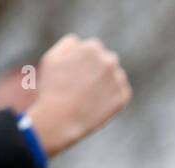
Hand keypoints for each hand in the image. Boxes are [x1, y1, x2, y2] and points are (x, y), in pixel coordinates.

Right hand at [27, 35, 130, 157]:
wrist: (60, 118)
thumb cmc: (52, 88)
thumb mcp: (52, 58)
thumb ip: (69, 45)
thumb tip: (81, 42)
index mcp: (92, 47)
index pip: (94, 49)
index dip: (84, 62)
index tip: (77, 74)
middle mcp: (109, 61)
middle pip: (107, 61)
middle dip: (98, 70)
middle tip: (84, 87)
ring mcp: (117, 79)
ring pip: (116, 76)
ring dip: (107, 82)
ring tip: (89, 96)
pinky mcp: (123, 97)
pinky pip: (121, 92)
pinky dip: (113, 97)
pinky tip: (98, 104)